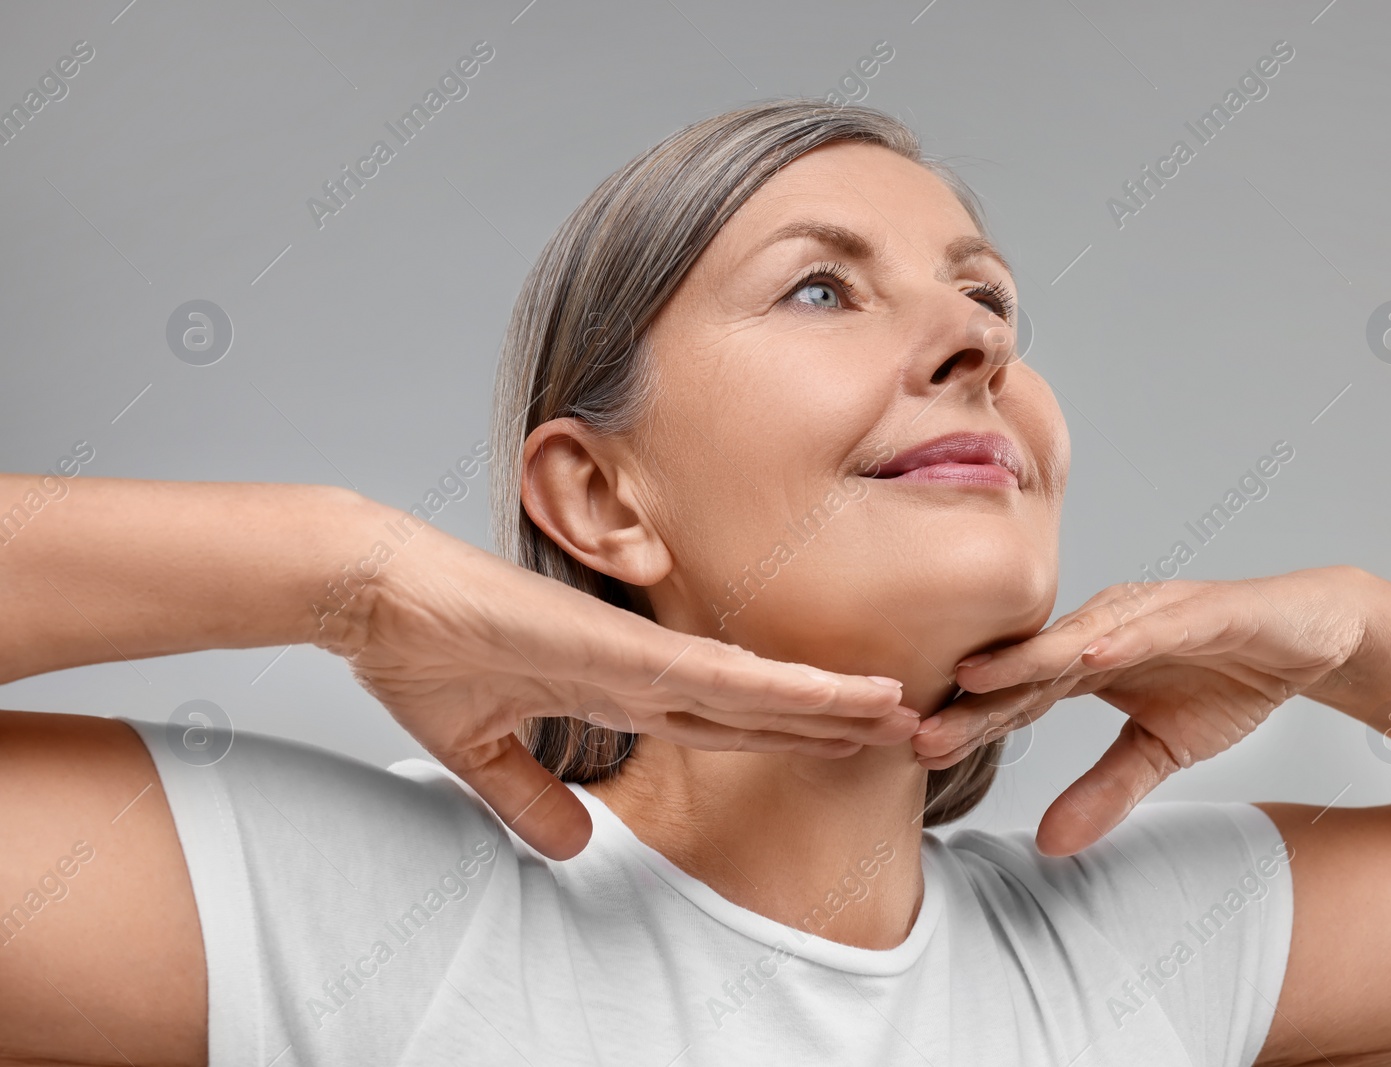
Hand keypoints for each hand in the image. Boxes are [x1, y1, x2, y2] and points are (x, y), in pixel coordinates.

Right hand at [325, 508, 917, 859]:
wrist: (375, 596)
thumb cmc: (422, 652)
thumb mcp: (482, 752)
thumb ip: (532, 797)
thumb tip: (574, 843)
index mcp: (619, 688)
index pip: (727, 718)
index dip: (790, 731)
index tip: (848, 742)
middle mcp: (642, 670)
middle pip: (759, 704)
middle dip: (833, 721)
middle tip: (908, 729)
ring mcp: (634, 656)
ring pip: (753, 688)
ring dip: (827, 701)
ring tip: (897, 709)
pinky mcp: (616, 648)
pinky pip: (711, 676)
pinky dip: (773, 688)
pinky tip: (826, 697)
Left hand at [909, 566, 1370, 854]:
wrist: (1309, 638)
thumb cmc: (1227, 679)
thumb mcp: (1161, 749)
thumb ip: (1106, 789)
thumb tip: (1049, 844)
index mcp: (1088, 659)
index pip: (1020, 696)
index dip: (973, 723)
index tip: (921, 753)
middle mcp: (1106, 627)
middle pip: (1031, 666)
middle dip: (977, 698)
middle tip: (922, 728)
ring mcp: (1150, 612)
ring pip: (1080, 636)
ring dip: (1029, 658)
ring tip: (980, 677)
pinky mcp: (1203, 609)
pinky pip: (1157, 623)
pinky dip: (1123, 637)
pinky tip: (1088, 655)